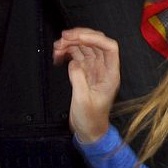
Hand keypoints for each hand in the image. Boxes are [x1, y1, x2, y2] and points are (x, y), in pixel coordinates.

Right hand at [52, 28, 121, 142]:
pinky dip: (67, 52)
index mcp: (110, 74)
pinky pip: (76, 56)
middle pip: (95, 43)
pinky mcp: (84, 72)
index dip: (95, 39)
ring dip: (71, 44)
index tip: (79, 37)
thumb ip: (78, 78)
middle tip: (64, 37)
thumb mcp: (83, 100)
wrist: (88, 130)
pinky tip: (58, 54)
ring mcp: (93, 69)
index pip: (109, 48)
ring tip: (57, 46)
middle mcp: (103, 69)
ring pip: (84, 48)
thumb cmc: (91, 119)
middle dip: (80, 37)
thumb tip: (73, 62)